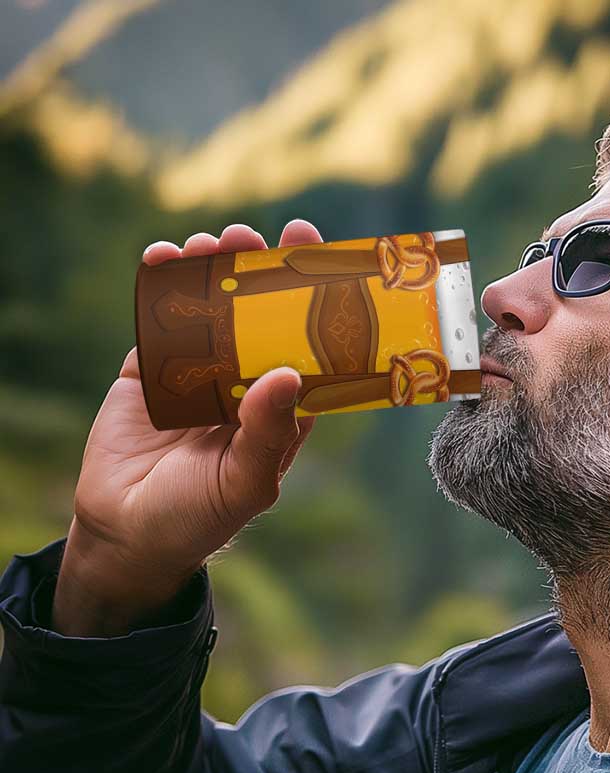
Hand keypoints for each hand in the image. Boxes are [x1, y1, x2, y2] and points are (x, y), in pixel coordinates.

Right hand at [52, 220, 323, 635]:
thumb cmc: (199, 517)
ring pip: (209, 310)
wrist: (126, 534)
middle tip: (260, 237)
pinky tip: (164, 258)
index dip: (314, 304)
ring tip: (213, 243)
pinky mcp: (151, 370)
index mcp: (280, 409)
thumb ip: (267, 432)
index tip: (319, 259)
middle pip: (259, 317)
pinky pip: (159, 321)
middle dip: (260, 273)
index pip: (306, 347)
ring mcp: (197, 374)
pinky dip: (161, 287)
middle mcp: (244, 384)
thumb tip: (288, 374)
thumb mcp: (244, 483)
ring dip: (212, 271)